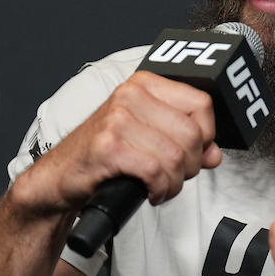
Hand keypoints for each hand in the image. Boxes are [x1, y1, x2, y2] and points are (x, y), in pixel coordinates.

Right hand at [12, 71, 222, 216]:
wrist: (60, 177)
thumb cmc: (105, 154)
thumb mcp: (149, 138)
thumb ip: (185, 140)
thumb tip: (214, 153)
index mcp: (144, 85)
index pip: (201, 104)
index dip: (206, 134)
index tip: (195, 151)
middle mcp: (130, 95)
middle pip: (192, 134)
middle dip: (190, 164)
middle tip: (174, 175)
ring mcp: (117, 120)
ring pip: (176, 156)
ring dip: (174, 182)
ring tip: (160, 185)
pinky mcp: (107, 147)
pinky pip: (155, 172)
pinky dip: (159, 189)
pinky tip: (150, 191)